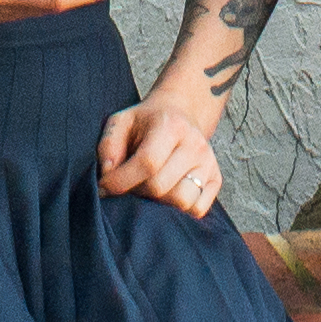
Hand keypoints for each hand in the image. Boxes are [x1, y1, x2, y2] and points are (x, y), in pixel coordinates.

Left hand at [97, 75, 230, 216]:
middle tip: (129, 185)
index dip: (121, 181)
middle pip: (161, 187)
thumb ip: (108, 146)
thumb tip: (108, 175)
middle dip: (137, 191)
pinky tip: (166, 194)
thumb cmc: (147, 122)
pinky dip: (179, 209)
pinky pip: (198, 209)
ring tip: (149, 188)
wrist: (181, 112)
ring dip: (159, 203)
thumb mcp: (121, 122)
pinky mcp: (216, 179)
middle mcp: (195, 145)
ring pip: (182, 202)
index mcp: (171, 126)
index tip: (104, 186)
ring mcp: (209, 163)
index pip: (147, 163)